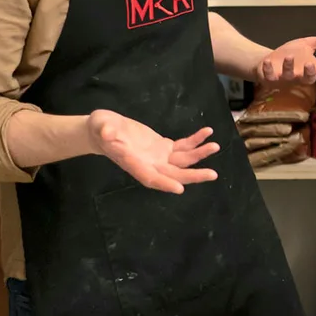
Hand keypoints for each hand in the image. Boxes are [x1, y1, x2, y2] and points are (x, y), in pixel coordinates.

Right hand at [87, 110, 219, 194]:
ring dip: (199, 155)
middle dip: (193, 175)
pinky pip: (182, 147)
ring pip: (182, 161)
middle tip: (213, 174)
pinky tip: (207, 132)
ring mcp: (158, 157)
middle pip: (173, 174)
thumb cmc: (101, 129)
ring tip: (215, 146)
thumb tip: (108, 133)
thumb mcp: (101, 127)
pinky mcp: (163, 147)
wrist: (104, 129)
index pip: (151, 178)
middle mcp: (149, 164)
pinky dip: (195, 141)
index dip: (164, 184)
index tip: (179, 188)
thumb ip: (105, 131)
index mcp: (134, 163)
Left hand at [257, 30, 315, 84]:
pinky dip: (268, 69)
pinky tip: (268, 61)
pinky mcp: (269, 77)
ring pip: (288, 75)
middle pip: (306, 79)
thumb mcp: (308, 45)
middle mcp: (298, 75)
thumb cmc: (291, 54)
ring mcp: (283, 77)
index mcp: (308, 68)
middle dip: (309, 73)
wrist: (270, 60)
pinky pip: (268, 75)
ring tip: (289, 57)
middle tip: (310, 64)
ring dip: (288, 67)